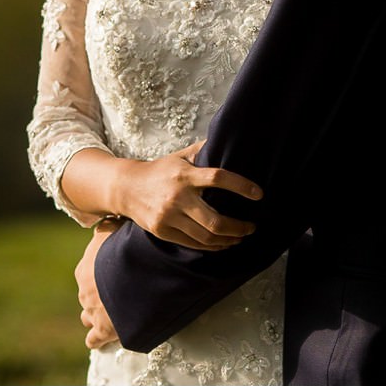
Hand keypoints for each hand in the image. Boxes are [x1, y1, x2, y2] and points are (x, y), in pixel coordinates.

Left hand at [75, 223, 120, 349]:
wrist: (134, 275)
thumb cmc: (125, 249)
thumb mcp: (114, 230)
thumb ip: (108, 226)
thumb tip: (108, 217)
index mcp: (84, 269)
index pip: (87, 273)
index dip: (100, 276)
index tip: (113, 276)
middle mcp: (84, 291)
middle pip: (87, 296)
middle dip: (99, 297)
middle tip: (117, 296)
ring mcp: (92, 311)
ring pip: (88, 317)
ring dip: (97, 316)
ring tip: (112, 316)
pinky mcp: (103, 330)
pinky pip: (94, 339)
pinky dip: (98, 339)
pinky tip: (102, 340)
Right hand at [117, 139, 262, 250]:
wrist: (126, 188)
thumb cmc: (159, 170)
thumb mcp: (180, 156)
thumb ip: (203, 150)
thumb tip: (227, 138)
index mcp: (185, 174)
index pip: (218, 178)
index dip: (241, 186)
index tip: (259, 194)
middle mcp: (177, 197)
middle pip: (215, 221)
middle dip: (239, 227)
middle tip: (252, 226)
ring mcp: (169, 216)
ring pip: (206, 237)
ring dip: (228, 240)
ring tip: (240, 237)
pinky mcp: (163, 231)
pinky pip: (193, 244)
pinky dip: (212, 246)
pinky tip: (222, 243)